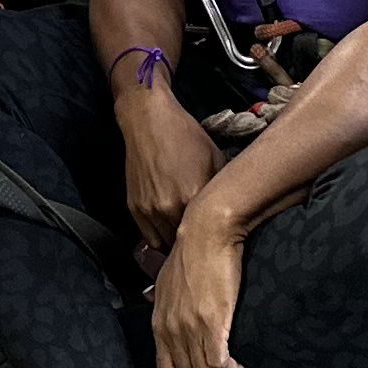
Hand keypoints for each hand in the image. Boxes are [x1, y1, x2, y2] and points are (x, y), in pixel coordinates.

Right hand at [120, 94, 223, 261]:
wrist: (148, 121)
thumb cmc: (184, 135)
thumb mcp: (215, 157)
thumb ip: (222, 187)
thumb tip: (233, 206)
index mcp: (193, 195)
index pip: (209, 231)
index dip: (216, 235)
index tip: (221, 235)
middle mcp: (170, 207)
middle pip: (187, 242)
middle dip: (197, 241)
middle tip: (205, 239)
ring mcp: (150, 209)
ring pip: (167, 246)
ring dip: (178, 244)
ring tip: (187, 237)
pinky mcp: (135, 208)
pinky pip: (150, 238)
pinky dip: (161, 238)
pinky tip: (170, 230)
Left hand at [147, 209, 250, 367]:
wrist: (207, 232)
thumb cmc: (191, 252)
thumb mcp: (166, 283)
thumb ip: (165, 306)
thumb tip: (165, 312)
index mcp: (159, 324)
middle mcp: (172, 331)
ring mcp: (190, 329)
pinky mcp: (212, 323)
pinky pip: (219, 363)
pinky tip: (239, 365)